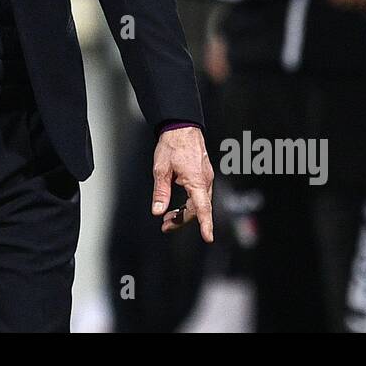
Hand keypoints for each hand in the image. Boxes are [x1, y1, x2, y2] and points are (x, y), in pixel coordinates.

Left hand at [152, 125, 213, 241]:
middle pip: (197, 209)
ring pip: (197, 203)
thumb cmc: (173, 145)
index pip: (202, 208)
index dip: (205, 224)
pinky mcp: (203, 175)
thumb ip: (161, 192)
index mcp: (196, 180)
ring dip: (184, 212)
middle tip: (165, 226)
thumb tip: (158, 210)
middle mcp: (205, 181)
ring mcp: (205, 178)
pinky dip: (188, 203)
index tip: (208, 237)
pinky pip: (198, 195)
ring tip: (167, 218)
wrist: (182, 128)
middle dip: (182, 220)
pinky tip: (177, 205)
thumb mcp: (161, 170)